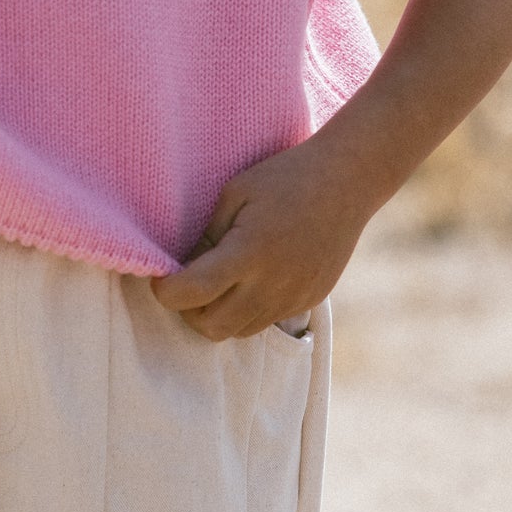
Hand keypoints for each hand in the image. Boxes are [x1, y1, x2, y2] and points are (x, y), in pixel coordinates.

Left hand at [149, 137, 379, 340]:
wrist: (349, 180)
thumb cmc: (286, 178)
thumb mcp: (234, 194)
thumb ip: (205, 236)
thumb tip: (182, 268)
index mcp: (249, 252)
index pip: (190, 293)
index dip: (165, 292)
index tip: (162, 278)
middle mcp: (271, 283)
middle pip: (210, 327)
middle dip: (189, 311)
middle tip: (188, 285)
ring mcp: (292, 297)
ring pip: (236, 332)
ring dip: (217, 315)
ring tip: (219, 284)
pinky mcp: (307, 301)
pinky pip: (263, 322)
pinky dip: (246, 311)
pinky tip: (250, 281)